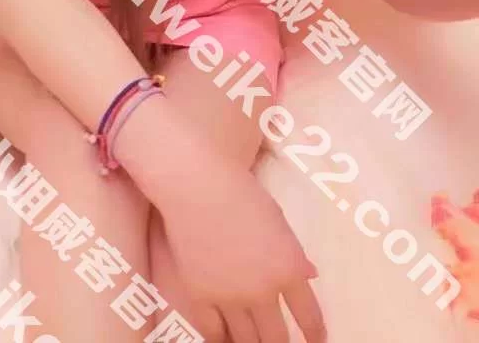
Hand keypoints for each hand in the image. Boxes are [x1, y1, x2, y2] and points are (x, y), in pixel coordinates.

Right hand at [157, 154, 324, 342]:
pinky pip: (214, 332)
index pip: (309, 317)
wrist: (197, 185)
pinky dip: (222, 339)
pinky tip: (227, 339)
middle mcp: (262, 291)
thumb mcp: (278, 221)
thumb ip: (292, 254)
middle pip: (277, 338)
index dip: (314, 334)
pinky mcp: (200, 296)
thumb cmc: (241, 192)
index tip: (315, 342)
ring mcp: (230, 297)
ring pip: (247, 340)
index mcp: (288, 269)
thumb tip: (308, 277)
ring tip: (256, 342)